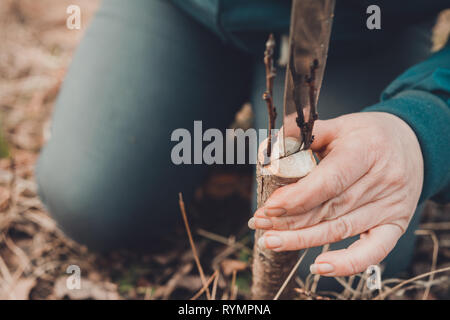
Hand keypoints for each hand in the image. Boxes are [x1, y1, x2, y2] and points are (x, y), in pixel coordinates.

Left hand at [248, 112, 423, 276]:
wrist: (414, 145)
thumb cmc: (369, 135)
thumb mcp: (341, 124)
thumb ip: (307, 133)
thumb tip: (274, 143)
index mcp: (367, 151)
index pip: (330, 181)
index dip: (297, 197)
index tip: (269, 206)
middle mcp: (382, 181)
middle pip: (329, 209)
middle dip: (290, 220)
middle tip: (259, 223)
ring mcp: (390, 206)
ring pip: (340, 229)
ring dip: (302, 239)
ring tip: (271, 241)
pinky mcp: (395, 225)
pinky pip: (372, 251)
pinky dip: (346, 263)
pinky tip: (319, 268)